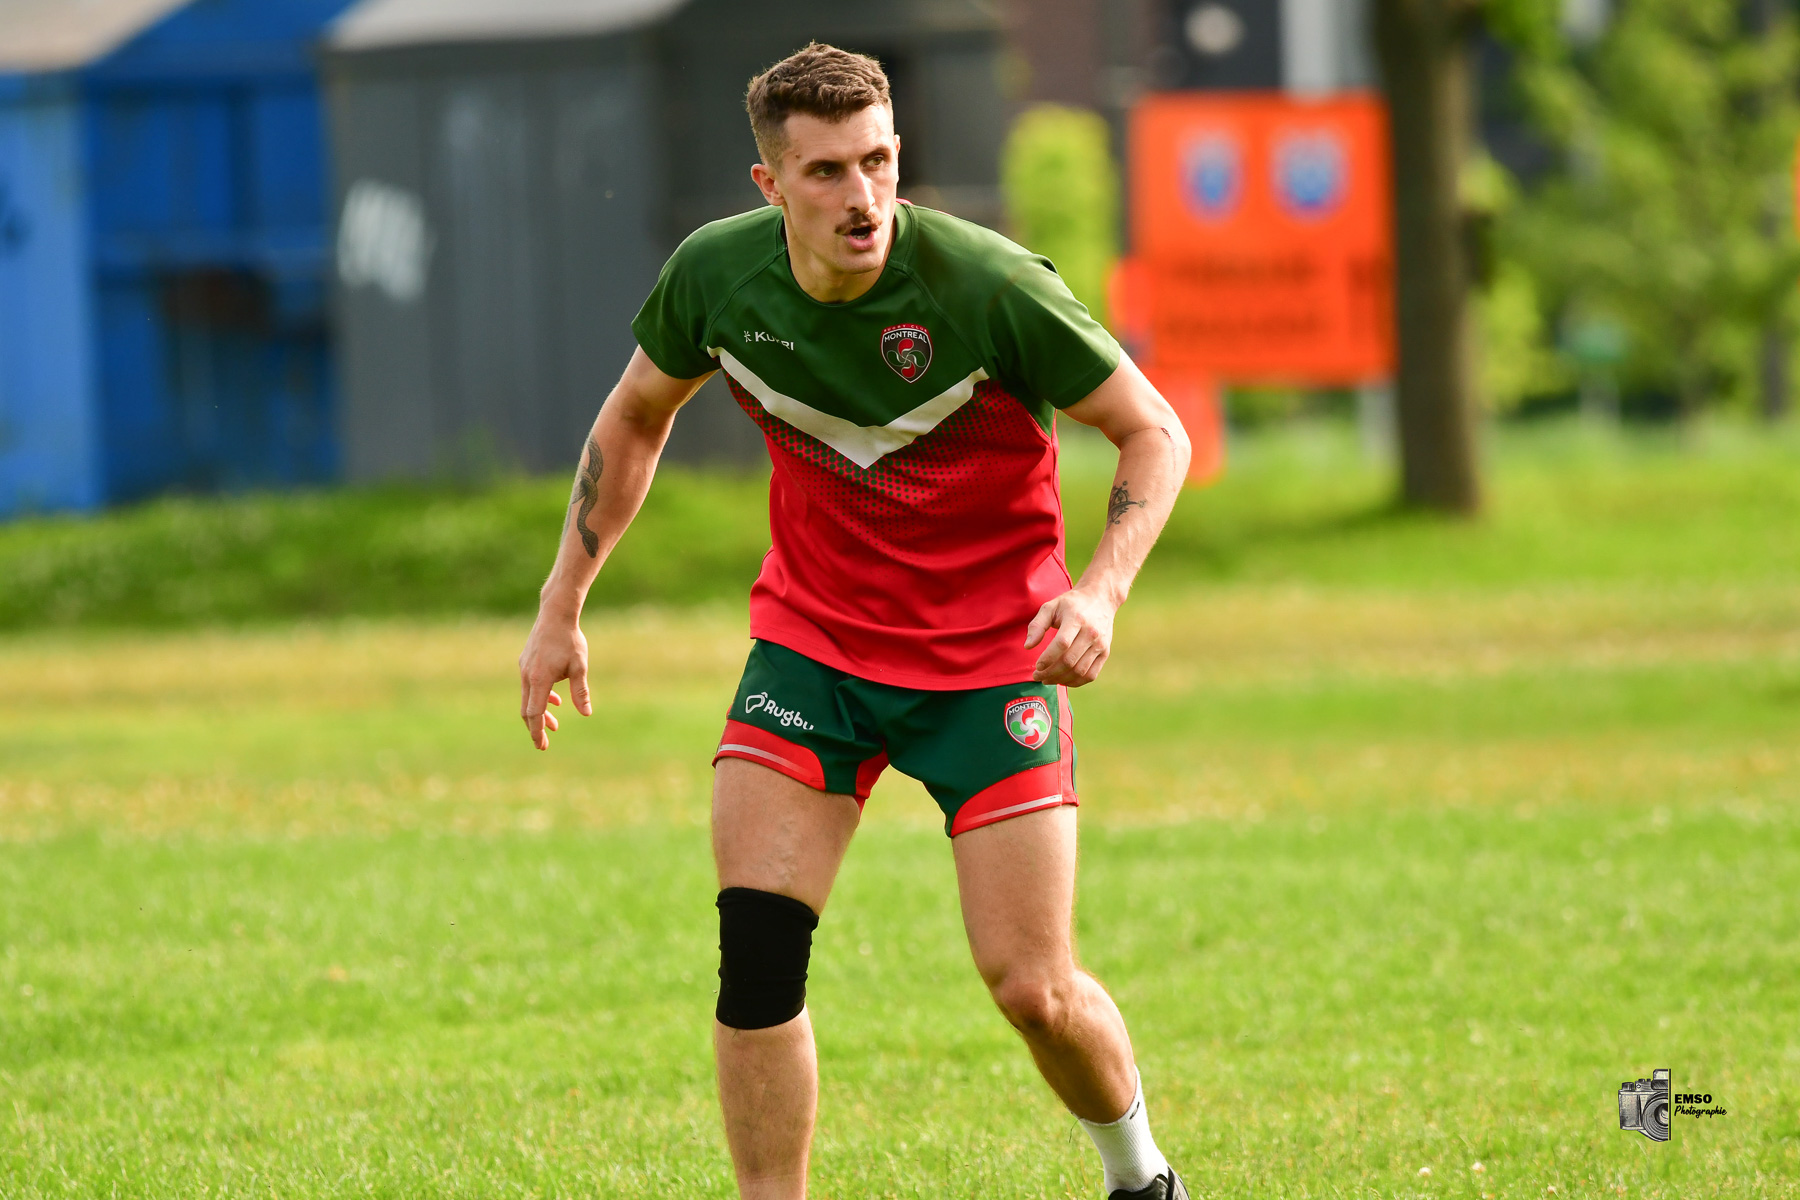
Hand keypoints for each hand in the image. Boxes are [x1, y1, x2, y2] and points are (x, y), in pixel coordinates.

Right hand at [518, 608, 589, 749]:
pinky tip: (555, 700)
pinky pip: (530, 686)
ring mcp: (524, 668)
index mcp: (539, 679)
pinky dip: (540, 697)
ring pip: (528, 698)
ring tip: (555, 724)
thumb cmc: (570, 640)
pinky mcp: (526, 662)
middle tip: (544, 743)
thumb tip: (586, 713)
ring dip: (540, 712)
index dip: (537, 731)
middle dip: (536, 727)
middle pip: (527, 709)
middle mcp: (527, 676)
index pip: (535, 713)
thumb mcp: (579, 667)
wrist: (555, 615)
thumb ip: (580, 691)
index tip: (542, 745)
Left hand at [1023, 587, 1117, 686]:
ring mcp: (1100, 644)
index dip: (1048, 658)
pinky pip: (1091, 675)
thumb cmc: (1071, 604)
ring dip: (1061, 679)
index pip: (1062, 644)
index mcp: (1077, 619)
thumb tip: (1028, 646)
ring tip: (1047, 679)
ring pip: (1080, 671)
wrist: (1100, 599)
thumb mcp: (1051, 607)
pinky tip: (1062, 680)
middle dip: (1050, 672)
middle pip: (1069, 661)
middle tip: (1037, 675)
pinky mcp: (1105, 652)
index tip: (1037, 666)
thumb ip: (1037, 625)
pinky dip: (1075, 682)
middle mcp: (1091, 633)